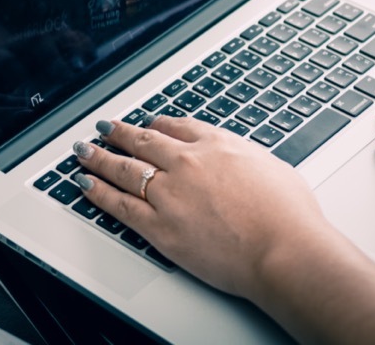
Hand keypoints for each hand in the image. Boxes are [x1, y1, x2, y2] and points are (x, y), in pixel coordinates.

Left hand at [72, 116, 338, 299]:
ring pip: (124, 169)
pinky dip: (99, 193)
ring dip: (99, 157)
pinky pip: (120, 206)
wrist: (285, 251)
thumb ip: (248, 160)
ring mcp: (170, 194)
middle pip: (142, 141)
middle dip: (118, 133)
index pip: (176, 127)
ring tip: (84, 151)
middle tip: (104, 128)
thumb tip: (244, 163)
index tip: (146, 125)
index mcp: (216, 145)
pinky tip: (86, 184)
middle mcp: (187, 163)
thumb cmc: (291, 218)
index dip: (155, 125)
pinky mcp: (160, 227)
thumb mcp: (273, 168)